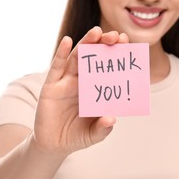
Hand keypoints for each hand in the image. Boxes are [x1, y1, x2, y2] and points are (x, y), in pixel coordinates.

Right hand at [32, 27, 128, 154]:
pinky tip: (67, 41)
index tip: (126, 43)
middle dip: (104, 44)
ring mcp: (66, 82)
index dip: (115, 55)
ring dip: (86, 43)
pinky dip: (61, 53)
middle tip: (115, 36)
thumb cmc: (77, 136)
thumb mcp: (94, 135)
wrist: (54, 145)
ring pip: (76, 58)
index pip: (107, 68)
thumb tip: (112, 119)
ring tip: (96, 32)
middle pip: (93, 58)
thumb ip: (103, 128)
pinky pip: (57, 67)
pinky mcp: (51, 86)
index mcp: (95, 90)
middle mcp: (81, 82)